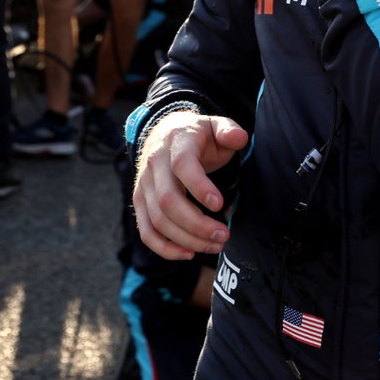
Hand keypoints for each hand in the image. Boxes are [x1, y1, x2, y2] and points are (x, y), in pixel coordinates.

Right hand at [133, 110, 247, 260]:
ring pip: (158, 220)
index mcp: (176, 142)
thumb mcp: (215, 126)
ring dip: (187, 239)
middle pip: (168, 200)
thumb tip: (240, 137)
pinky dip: (165, 248)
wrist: (166, 134)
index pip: (181, 165)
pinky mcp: (139, 201)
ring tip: (214, 245)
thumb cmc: (198, 136)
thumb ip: (228, 130)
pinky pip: (146, 231)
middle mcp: (154, 163)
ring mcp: (143, 184)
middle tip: (224, 235)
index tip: (220, 205)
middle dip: (197, 224)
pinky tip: (188, 254)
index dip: (199, 187)